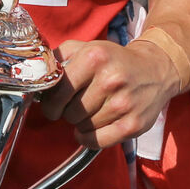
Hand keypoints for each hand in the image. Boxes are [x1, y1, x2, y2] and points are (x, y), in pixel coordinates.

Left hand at [41, 35, 178, 147]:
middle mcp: (110, 79)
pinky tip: (89, 131)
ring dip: (80, 123)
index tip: (51, 105)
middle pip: (70, 112)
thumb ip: (57, 56)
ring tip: (88, 112)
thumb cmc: (114, 60)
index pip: (59, 90)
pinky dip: (88, 139)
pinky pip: (99, 141)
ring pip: (84, 126)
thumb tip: (33, 72)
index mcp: (94, 57)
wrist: (156, 69)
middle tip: (73, 107)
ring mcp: (124, 103)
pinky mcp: (134, 124)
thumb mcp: (86, 47)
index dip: (50, 102)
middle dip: (66, 112)